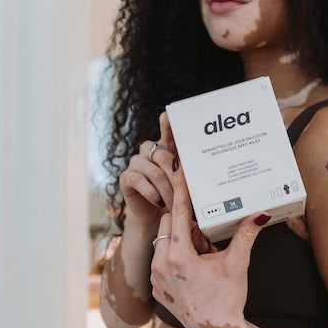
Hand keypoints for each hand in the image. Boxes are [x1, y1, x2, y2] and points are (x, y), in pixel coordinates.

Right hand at [117, 112, 177, 228]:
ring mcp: (136, 162)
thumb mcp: (182, 180)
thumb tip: (200, 169)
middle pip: (163, 155)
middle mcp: (149, 150)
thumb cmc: (172, 192)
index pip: (166, 129)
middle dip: (176, 175)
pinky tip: (159, 202)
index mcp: (165, 146)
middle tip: (184, 191)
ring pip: (154, 172)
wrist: (152, 212)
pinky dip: (153, 194)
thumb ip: (186, 170)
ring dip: (167, 190)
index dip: (167, 122)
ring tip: (174, 203)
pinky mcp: (126, 177)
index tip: (169, 115)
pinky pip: (140, 181)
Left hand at [150, 161, 270, 327]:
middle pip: (169, 225)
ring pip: (165, 241)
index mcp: (178, 256)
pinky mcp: (156, 286)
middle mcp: (160, 265)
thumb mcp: (237, 263)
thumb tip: (260, 212)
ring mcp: (156, 277)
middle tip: (207, 237)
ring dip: (181, 240)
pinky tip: (195, 266)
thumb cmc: (226, 299)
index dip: (179, 190)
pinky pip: (161, 259)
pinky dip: (176, 255)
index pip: (177, 213)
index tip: (177, 171)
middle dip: (187, 225)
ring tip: (204, 254)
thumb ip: (246, 234)